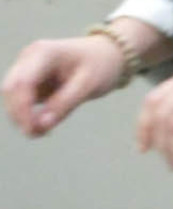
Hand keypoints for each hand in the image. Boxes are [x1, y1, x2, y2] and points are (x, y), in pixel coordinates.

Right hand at [2, 36, 124, 136]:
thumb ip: (65, 103)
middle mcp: (29, 57)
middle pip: (10, 88)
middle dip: (18, 114)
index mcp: (43, 53)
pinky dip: (28, 113)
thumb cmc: (100, 66)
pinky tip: (43, 127)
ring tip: (42, 133)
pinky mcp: (31, 79)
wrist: (106, 54)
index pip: (22, 82)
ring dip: (21, 115)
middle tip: (36, 135)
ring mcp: (27, 67)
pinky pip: (22, 98)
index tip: (33, 129)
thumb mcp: (88, 85)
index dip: (22, 108)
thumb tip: (42, 125)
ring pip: (12, 95)